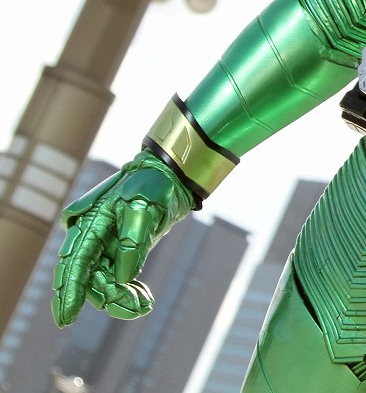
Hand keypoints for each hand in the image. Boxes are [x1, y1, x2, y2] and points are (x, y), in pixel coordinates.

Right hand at [53, 151, 192, 324]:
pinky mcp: (121, 253)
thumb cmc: (152, 185)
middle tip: (136, 308)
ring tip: (144, 305)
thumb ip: (133, 241)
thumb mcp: (144, 206)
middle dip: (109, 298)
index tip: (66, 319)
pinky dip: (129, 292)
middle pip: (89, 279)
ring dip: (121, 298)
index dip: (69, 292)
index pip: (75, 264)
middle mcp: (92, 239)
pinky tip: (144, 299)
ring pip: (103, 284)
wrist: (169, 177)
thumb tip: (123, 278)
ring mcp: (106, 248)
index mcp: (90, 225)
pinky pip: (117, 280)